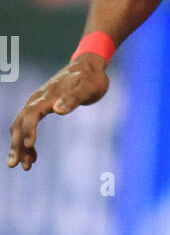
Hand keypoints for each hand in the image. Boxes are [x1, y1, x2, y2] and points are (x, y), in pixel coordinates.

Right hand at [7, 54, 109, 170]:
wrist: (88, 66)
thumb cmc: (90, 78)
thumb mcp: (87, 87)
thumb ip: (73, 98)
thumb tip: (58, 110)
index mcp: (47, 96)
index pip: (31, 114)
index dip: (28, 130)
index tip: (29, 146)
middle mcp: (37, 99)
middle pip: (20, 123)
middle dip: (16, 144)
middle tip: (14, 165)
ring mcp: (37, 103)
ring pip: (21, 126)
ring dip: (20, 147)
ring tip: (25, 167)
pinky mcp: (41, 107)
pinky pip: (28, 126)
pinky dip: (28, 142)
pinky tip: (33, 157)